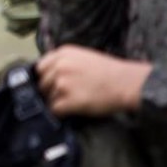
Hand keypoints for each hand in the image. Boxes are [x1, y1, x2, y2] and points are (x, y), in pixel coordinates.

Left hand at [37, 45, 151, 115]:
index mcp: (62, 54)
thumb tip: (50, 74)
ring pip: (47, 97)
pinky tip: (70, 111)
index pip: (40, 67)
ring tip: (71, 103)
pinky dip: (60, 113)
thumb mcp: (83, 56)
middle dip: (49, 91)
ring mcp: (63, 83)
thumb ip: (64, 62)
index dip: (45, 78)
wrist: (126, 83)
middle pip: (42, 83)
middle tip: (62, 96)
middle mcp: (59, 66)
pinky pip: (54, 109)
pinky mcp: (69, 100)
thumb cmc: (110, 71)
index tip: (50, 84)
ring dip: (56, 102)